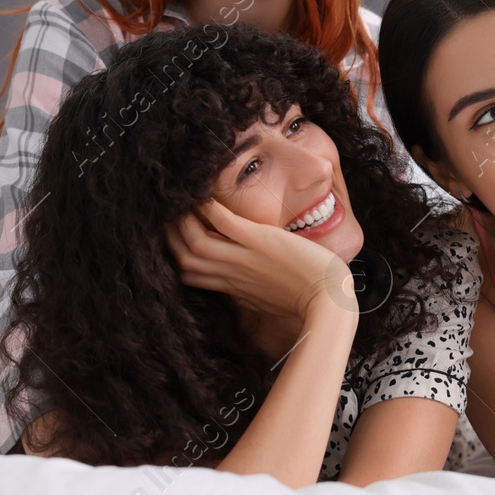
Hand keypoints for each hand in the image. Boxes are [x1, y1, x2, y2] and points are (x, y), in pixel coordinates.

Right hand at [165, 199, 356, 323]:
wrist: (329, 299)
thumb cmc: (305, 299)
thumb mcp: (266, 299)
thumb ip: (248, 290)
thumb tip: (240, 287)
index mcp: (233, 288)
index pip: (190, 275)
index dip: (176, 256)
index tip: (173, 238)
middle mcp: (232, 273)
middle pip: (184, 258)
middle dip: (169, 237)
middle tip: (165, 214)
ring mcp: (245, 257)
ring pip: (195, 242)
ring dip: (182, 220)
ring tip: (179, 200)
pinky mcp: (261, 241)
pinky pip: (224, 223)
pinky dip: (208, 208)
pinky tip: (201, 195)